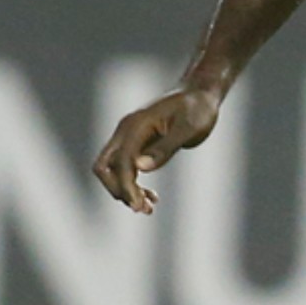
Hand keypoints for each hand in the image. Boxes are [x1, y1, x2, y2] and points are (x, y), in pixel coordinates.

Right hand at [92, 86, 223, 213]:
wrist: (201, 95)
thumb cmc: (198, 109)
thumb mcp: (189, 128)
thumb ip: (166, 148)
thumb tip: (140, 168)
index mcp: (135, 126)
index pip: (120, 162)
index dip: (126, 186)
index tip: (138, 206)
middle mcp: (126, 131)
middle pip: (105, 167)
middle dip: (119, 190)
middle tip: (142, 209)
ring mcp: (130, 137)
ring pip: (114, 170)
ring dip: (126, 190)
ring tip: (149, 209)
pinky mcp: (138, 144)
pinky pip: (126, 168)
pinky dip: (134, 184)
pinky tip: (152, 197)